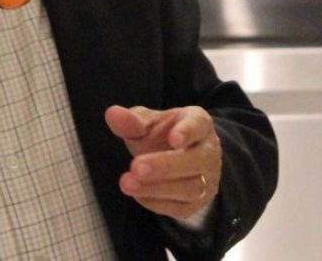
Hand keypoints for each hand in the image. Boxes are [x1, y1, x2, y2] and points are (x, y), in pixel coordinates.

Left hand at [104, 104, 221, 220]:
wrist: (178, 157)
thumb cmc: (162, 135)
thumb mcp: (148, 123)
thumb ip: (132, 121)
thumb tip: (112, 114)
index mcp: (199, 123)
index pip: (198, 125)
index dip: (187, 131)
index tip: (174, 138)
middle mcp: (209, 151)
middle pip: (196, 160)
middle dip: (165, 166)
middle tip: (136, 166)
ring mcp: (207, 179)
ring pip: (191, 188)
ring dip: (157, 188)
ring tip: (127, 183)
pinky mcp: (198, 203)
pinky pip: (180, 208)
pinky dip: (156, 202)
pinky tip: (137, 192)